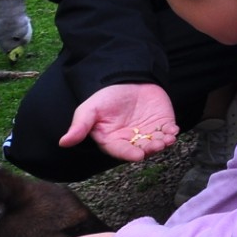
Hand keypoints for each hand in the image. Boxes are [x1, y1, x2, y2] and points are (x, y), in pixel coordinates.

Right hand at [60, 83, 178, 161]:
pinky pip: (168, 131)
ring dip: (163, 142)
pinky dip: (172, 132)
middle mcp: (131, 141)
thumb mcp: (90, 109)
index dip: (129, 154)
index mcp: (112, 141)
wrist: (128, 80)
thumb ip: (80, 126)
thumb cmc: (106, 97)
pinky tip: (174, 130)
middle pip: (141, 149)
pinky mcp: (162, 124)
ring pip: (156, 143)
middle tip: (157, 145)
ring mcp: (148, 133)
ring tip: (168, 139)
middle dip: (150, 149)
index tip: (138, 156)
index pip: (120, 151)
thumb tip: (63, 142)